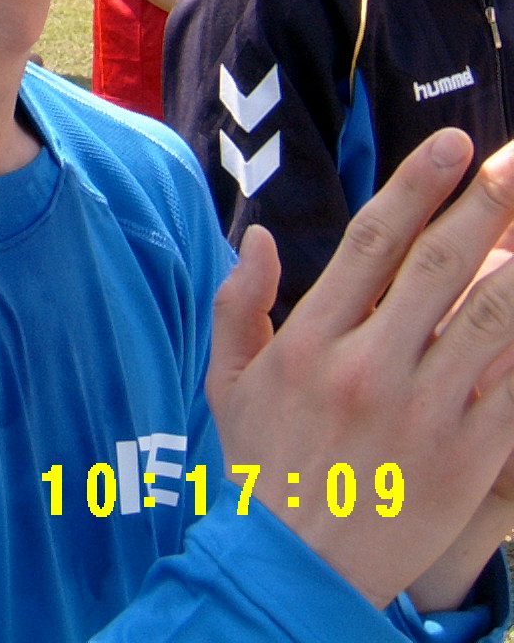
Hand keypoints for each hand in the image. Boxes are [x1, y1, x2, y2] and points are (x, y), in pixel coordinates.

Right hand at [208, 130, 513, 610]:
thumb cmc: (264, 466)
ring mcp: (425, 412)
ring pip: (491, 319)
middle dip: (484, 205)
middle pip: (439, 267)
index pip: (370, 246)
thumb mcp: (227, 382)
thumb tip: (262, 238)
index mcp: (310, 343)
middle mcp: (368, 368)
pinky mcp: (471, 456)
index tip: (450, 146)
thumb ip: (240, 303)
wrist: (300, 568)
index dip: (414, 189)